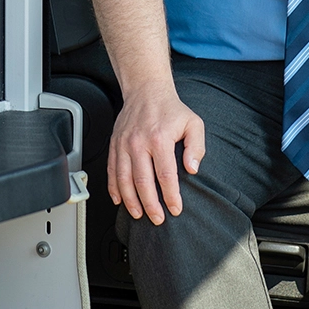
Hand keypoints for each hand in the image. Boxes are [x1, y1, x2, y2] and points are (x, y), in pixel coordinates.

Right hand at [107, 81, 204, 224]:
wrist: (146, 90)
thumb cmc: (171, 109)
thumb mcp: (193, 123)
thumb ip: (196, 147)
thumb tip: (192, 169)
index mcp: (159, 139)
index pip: (166, 175)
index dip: (171, 196)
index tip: (175, 209)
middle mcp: (139, 143)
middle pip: (142, 182)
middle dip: (150, 205)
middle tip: (157, 219)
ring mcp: (124, 144)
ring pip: (124, 179)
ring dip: (130, 200)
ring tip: (138, 214)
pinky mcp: (114, 144)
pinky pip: (112, 170)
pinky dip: (114, 188)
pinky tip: (119, 200)